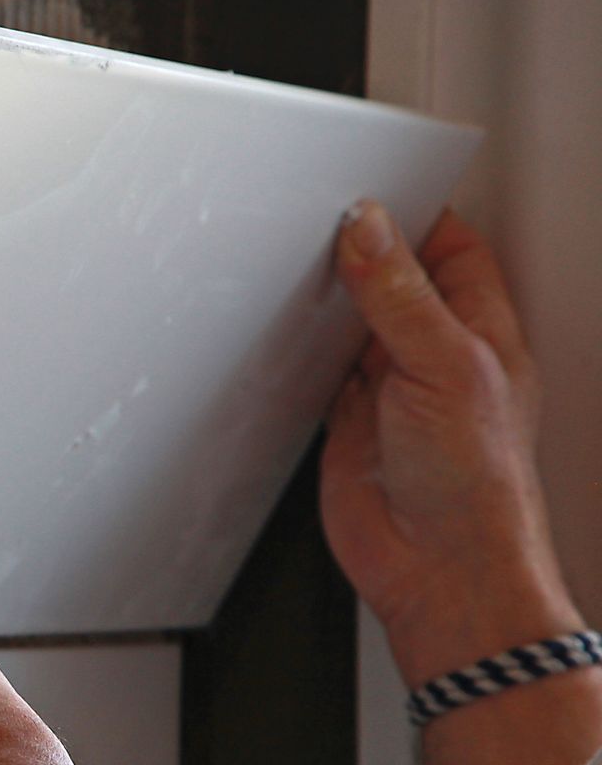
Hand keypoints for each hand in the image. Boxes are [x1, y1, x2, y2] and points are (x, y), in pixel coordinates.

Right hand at [322, 203, 580, 684]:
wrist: (438, 572)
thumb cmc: (476, 487)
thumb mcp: (444, 367)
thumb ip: (400, 296)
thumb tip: (368, 230)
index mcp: (482, 332)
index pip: (451, 249)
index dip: (414, 216)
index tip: (368, 193)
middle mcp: (435, 356)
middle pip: (394, 280)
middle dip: (359, 251)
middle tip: (315, 222)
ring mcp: (388, 390)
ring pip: (352, 323)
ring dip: (326, 301)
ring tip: (291, 268)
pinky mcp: (345, 423)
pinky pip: (317, 372)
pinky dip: (297, 350)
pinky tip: (283, 334)